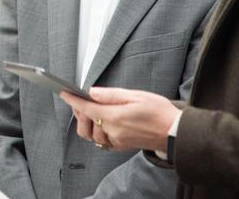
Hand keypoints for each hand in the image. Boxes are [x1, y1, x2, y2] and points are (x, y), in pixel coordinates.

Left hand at [59, 87, 180, 152]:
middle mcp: (113, 132)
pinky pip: (101, 141)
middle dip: (79, 112)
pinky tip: (101, 121)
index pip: (86, 109)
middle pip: (85, 125)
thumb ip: (111, 94)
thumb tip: (92, 92)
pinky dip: (96, 131)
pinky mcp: (121, 146)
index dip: (73, 100)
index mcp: (115, 117)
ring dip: (87, 122)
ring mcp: (117, 141)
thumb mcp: (136, 95)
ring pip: (91, 135)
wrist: (175, 132)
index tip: (64, 93)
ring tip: (91, 110)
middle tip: (80, 100)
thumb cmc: (159, 111)